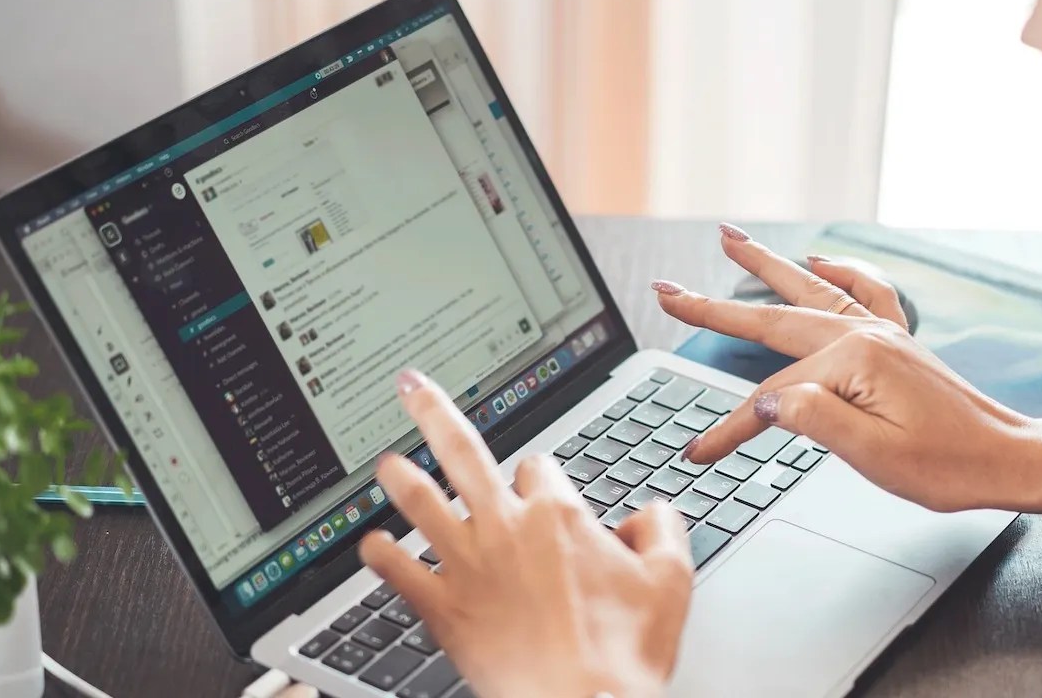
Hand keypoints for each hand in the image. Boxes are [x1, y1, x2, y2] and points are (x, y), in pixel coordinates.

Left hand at [360, 370, 693, 697]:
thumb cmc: (624, 654)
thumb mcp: (671, 581)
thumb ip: (662, 530)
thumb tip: (651, 512)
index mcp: (558, 515)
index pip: (540, 468)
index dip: (542, 479)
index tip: (543, 495)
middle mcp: (506, 529)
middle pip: (462, 452)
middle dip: (433, 413)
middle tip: (411, 388)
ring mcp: (469, 567)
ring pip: (422, 504)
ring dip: (400, 479)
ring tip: (384, 462)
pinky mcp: (444, 609)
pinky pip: (400, 574)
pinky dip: (381, 557)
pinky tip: (370, 546)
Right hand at [654, 224, 1041, 512]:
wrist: (1011, 459)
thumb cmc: (951, 467)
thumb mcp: (876, 456)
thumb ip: (815, 421)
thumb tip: (766, 400)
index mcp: (855, 363)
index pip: (771, 398)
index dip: (729, 428)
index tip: (698, 453)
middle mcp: (866, 335)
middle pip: (773, 320)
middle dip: (714, 308)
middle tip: (667, 290)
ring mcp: (883, 332)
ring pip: (809, 290)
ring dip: (765, 266)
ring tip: (728, 238)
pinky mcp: (898, 341)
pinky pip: (864, 292)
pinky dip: (839, 273)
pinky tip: (819, 261)